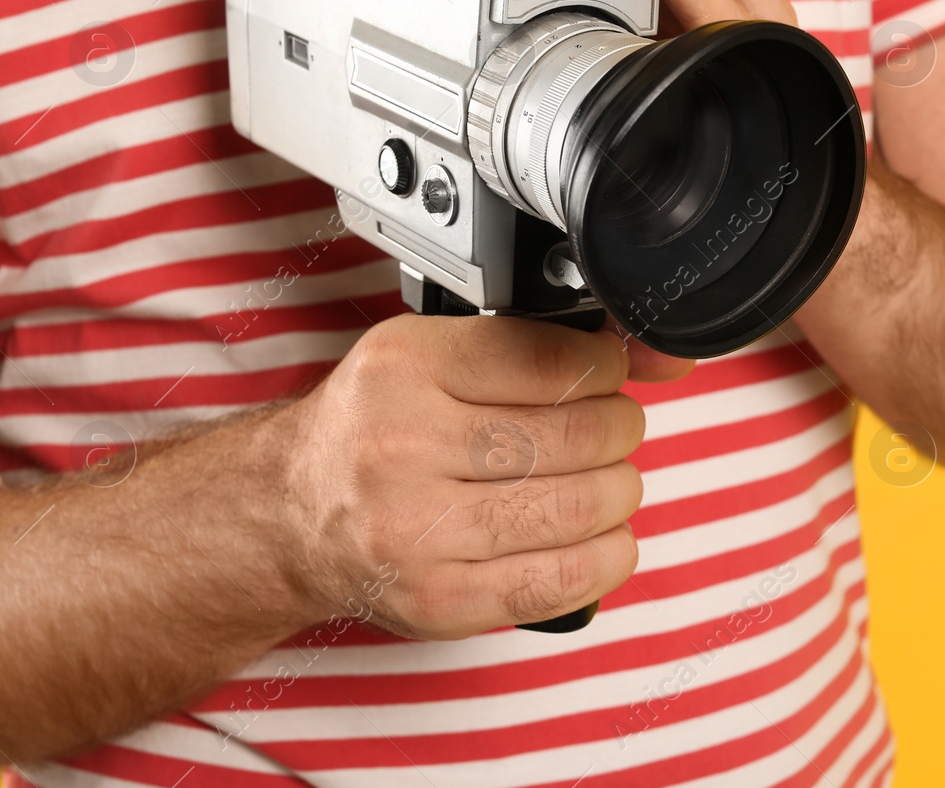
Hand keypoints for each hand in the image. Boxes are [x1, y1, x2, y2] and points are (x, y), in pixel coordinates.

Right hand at [288, 315, 689, 637]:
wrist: (289, 515)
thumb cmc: (372, 429)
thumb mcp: (432, 356)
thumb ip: (536, 344)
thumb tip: (656, 350)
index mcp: (403, 369)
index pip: (552, 360)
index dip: (607, 365)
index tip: (610, 370)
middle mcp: (402, 447)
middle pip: (577, 435)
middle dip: (620, 428)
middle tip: (612, 428)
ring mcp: (417, 530)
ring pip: (579, 506)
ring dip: (618, 491)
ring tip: (606, 482)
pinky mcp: (438, 599)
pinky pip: (559, 580)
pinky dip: (606, 557)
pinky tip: (603, 538)